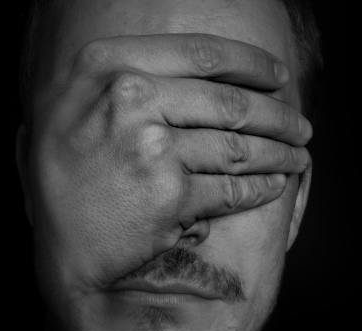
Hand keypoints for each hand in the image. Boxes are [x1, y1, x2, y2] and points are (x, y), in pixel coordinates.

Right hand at [28, 34, 312, 291]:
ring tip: (297, 156)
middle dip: (278, 116)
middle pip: (229, 102)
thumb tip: (200, 68)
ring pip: (238, 145)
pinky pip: (232, 188)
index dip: (252, 64)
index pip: (200, 52)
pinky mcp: (171, 195)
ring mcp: (151, 146)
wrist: (61, 247)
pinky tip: (273, 185)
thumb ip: (123, 75)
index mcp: (106, 66)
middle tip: (300, 127)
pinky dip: (260, 188)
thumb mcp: (74, 105)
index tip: (278, 77)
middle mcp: (128, 98)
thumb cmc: (67, 174)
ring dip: (279, 153)